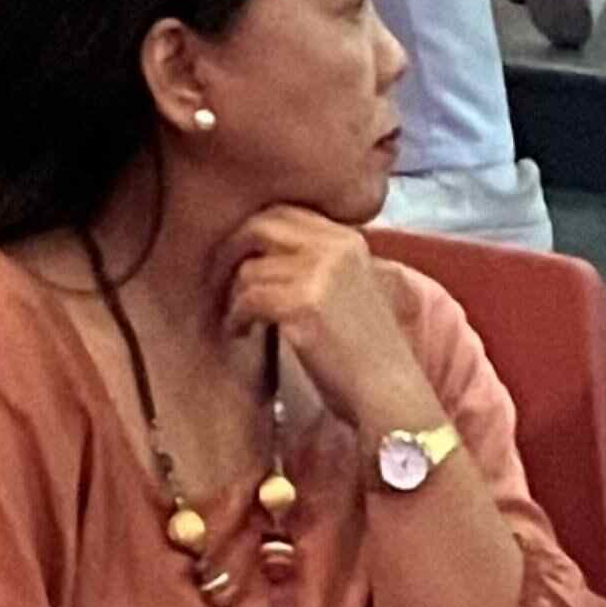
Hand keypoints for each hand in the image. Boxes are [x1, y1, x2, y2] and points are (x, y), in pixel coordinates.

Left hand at [222, 207, 443, 441]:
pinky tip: (241, 334)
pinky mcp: (305, 304)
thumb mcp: (346, 289)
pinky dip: (236, 317)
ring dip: (233, 296)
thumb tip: (255, 248)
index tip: (236, 259)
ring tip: (238, 319)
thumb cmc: (362, 351)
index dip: (251, 232)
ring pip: (249, 268)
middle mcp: (336, 247)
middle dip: (231, 252)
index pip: (284, 212)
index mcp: (347, 240)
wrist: (388, 393)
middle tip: (217, 281)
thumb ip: (313, 262)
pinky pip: (249, 299)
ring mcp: (321, 274)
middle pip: (261, 226)